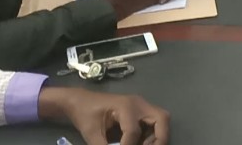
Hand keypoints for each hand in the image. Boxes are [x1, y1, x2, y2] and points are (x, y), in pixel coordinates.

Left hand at [39, 87, 169, 144]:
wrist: (79, 101)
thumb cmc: (84, 114)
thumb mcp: (91, 134)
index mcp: (125, 107)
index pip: (133, 131)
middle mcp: (138, 104)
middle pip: (162, 119)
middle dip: (160, 139)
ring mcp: (141, 105)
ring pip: (161, 119)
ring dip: (158, 136)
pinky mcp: (140, 110)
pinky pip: (155, 121)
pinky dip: (152, 134)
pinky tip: (141, 143)